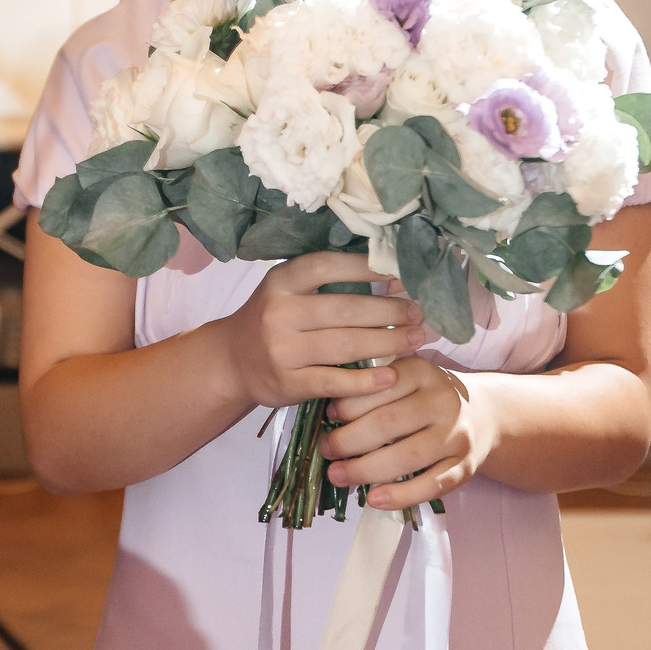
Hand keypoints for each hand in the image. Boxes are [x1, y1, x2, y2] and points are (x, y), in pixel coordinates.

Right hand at [215, 251, 429, 410]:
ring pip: (346, 346)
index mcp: (282, 281)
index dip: (368, 268)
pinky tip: (389, 376)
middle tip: (418, 313)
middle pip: (346, 310)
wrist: (232, 361)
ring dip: (387, 343)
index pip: (329, 266)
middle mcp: (279, 312)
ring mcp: (282, 350)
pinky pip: (334, 381)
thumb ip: (328, 282)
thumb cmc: (273, 319)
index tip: (402, 274)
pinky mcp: (287, 383)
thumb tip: (392, 273)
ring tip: (414, 339)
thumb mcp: (289, 291)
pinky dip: (365, 381)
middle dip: (389, 312)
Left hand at [322, 357, 494, 510]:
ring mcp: (457, 435)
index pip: (380, 387)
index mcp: (422, 372)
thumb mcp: (405, 378)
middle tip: (327, 451)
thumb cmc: (427, 397)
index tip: (328, 417)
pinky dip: (400, 495)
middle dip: (349, 440)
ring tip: (338, 476)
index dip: (348, 404)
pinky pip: (431, 485)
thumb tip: (329, 413)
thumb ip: (374, 389)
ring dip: (366, 470)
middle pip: (388, 423)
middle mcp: (443, 401)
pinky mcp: (465, 466)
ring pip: (408, 456)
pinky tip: (374, 499)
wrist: (483, 414)